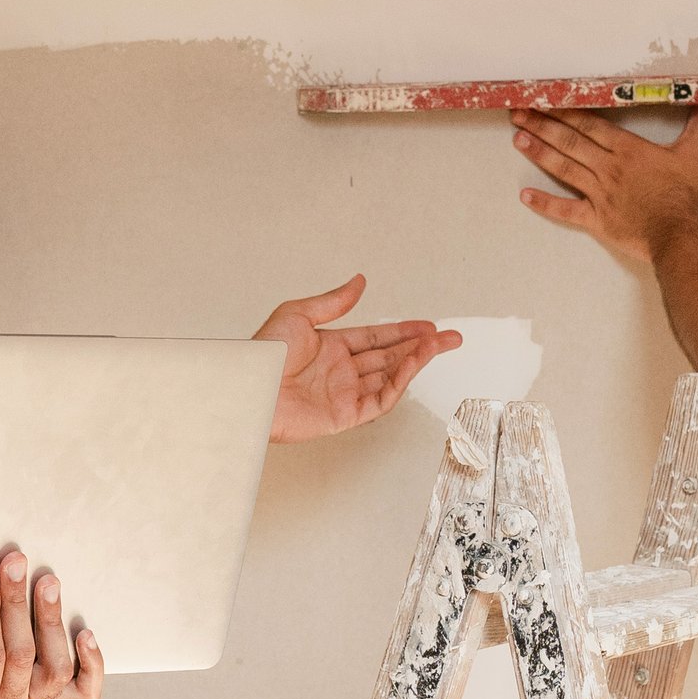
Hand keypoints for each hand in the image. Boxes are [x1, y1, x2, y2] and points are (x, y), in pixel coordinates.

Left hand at [257, 276, 460, 441]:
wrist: (250, 387)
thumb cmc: (262, 355)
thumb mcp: (298, 314)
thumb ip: (334, 301)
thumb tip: (358, 282)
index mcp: (330, 347)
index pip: (376, 338)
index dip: (403, 331)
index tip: (427, 326)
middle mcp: (340, 371)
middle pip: (389, 357)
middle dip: (421, 346)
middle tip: (448, 337)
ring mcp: (343, 394)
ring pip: (389, 377)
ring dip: (415, 362)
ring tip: (437, 346)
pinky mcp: (343, 416)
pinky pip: (379, 400)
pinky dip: (399, 384)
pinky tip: (413, 366)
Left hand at [514, 105, 697, 264]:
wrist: (681, 233)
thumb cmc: (686, 195)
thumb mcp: (694, 155)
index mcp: (627, 149)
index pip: (588, 124)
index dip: (563, 110)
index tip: (544, 99)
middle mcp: (608, 167)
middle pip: (569, 140)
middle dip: (541, 124)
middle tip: (518, 112)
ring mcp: (599, 193)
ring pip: (563, 167)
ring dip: (539, 152)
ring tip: (517, 138)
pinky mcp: (597, 219)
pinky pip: (566, 210)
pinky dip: (545, 203)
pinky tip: (525, 195)